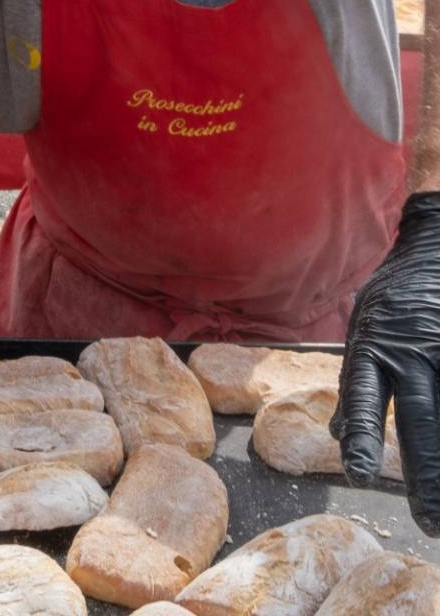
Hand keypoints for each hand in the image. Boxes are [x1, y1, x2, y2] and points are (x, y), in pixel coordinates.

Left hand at [331, 192, 439, 533]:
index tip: (357, 475)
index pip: (365, 397)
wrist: (435, 242)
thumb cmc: (397, 293)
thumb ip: (355, 384)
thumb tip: (337, 437)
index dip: (362, 435)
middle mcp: (411, 349)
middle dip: (428, 477)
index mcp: (374, 346)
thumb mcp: (362, 326)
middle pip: (422, 420)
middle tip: (431, 524)